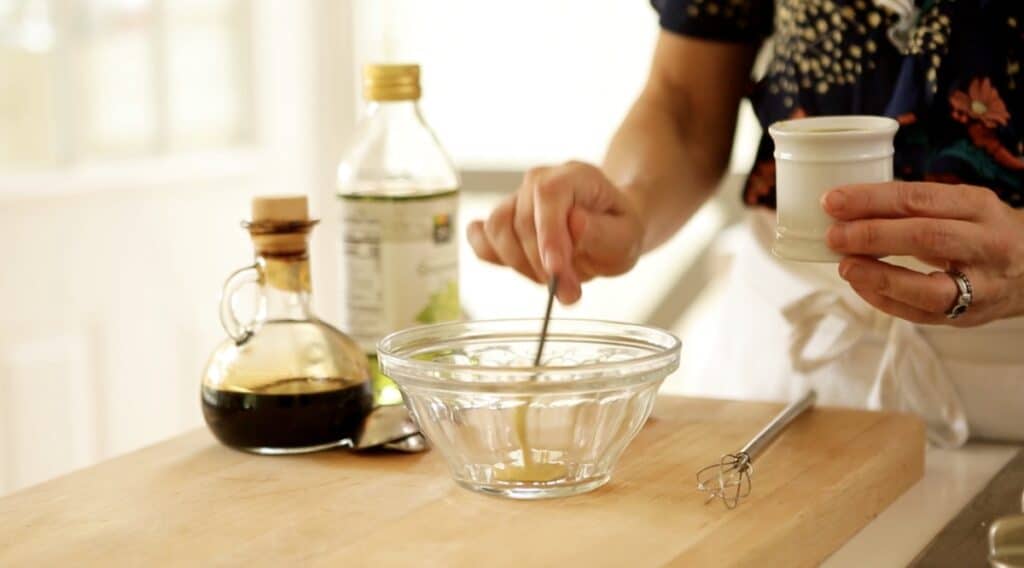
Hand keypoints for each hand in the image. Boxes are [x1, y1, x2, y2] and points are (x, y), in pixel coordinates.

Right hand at [467, 161, 644, 303]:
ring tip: (552, 280)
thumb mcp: (626, 238)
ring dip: (520, 265)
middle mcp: (539, 181)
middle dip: (541, 265)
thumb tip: (575, 224)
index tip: (557, 271)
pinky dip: (494, 257)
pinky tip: (518, 267)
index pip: (548, 195)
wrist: (608, 231)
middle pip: (520, 220)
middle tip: (568, 293)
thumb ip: (602, 233)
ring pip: (497, 230)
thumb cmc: (618, 231)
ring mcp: (517, 199)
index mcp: (574, 176)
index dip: (547, 235)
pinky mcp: (503, 220)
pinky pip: (482, 238)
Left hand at [822, 181, 1023, 325]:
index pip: (920, 199)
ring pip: (929, 287)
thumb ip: (915, 209)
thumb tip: (846, 211)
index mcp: (980, 206)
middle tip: (834, 235)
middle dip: (872, 235)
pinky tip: (860, 285)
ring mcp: (983, 285)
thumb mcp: (961, 209)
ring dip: (879, 276)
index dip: (872, 199)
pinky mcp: (970, 316)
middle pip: (927, 238)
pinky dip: (885, 300)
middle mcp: (987, 244)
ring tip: (844, 265)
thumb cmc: (981, 232)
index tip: (833, 201)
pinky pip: (922, 314)